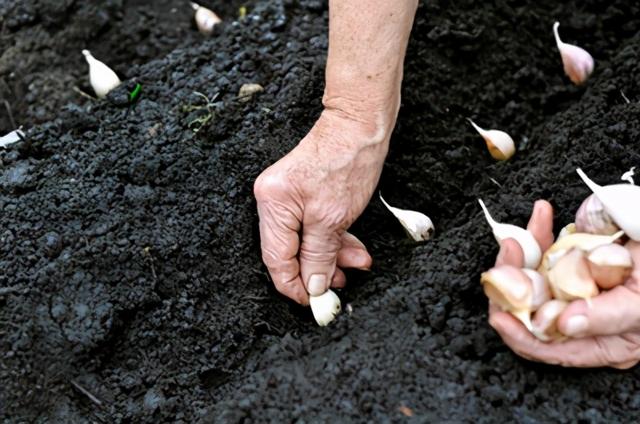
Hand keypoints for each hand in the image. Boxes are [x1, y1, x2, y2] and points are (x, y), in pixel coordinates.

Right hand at [254, 108, 391, 303]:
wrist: (360, 123)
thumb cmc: (347, 161)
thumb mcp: (334, 219)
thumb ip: (319, 256)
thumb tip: (313, 286)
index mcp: (272, 205)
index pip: (276, 259)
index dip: (294, 286)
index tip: (315, 302)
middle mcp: (273, 200)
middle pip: (290, 251)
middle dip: (318, 269)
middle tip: (342, 284)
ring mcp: (287, 196)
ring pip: (305, 240)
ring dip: (332, 255)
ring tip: (357, 263)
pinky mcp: (303, 193)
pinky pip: (313, 225)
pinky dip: (333, 238)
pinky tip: (352, 248)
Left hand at [488, 200, 639, 367]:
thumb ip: (607, 316)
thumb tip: (567, 325)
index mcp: (598, 342)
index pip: (547, 347)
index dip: (519, 335)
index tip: (499, 316)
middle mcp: (579, 317)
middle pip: (529, 307)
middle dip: (512, 280)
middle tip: (509, 254)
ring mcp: (572, 286)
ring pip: (530, 275)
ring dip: (521, 251)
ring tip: (519, 236)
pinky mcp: (572, 259)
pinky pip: (546, 248)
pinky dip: (540, 232)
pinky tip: (542, 213)